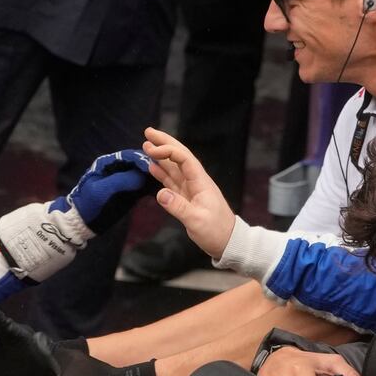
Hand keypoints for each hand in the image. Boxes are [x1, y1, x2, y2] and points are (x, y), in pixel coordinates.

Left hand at [53, 148, 156, 234]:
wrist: (82, 222)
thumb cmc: (88, 204)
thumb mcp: (102, 190)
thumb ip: (121, 181)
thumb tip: (141, 176)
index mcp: (107, 163)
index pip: (129, 156)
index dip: (142, 160)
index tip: (155, 165)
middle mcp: (117, 169)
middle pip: (138, 163)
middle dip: (151, 166)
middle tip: (166, 172)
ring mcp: (123, 180)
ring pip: (141, 174)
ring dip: (153, 176)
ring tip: (168, 180)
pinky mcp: (127, 192)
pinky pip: (141, 186)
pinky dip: (150, 186)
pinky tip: (161, 189)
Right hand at [143, 127, 236, 258]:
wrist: (228, 243)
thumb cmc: (216, 232)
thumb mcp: (196, 221)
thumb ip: (178, 206)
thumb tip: (159, 193)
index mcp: (201, 183)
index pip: (184, 159)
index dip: (168, 150)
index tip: (151, 149)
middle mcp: (196, 181)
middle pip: (179, 157)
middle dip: (165, 143)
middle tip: (148, 132)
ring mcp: (191, 189)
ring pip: (174, 167)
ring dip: (161, 156)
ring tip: (146, 145)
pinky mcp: (187, 198)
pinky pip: (172, 181)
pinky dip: (162, 173)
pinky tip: (153, 167)